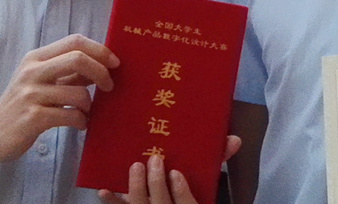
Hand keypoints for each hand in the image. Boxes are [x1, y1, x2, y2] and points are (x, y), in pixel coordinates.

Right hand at [0, 34, 117, 165]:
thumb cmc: (21, 105)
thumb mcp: (40, 81)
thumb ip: (66, 72)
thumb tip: (101, 63)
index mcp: (36, 58)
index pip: (74, 41)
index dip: (99, 49)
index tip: (115, 63)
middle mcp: (32, 71)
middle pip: (78, 59)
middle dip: (102, 72)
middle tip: (110, 86)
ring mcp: (31, 94)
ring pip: (78, 92)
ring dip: (89, 105)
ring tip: (85, 113)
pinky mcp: (33, 117)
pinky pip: (71, 115)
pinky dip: (82, 121)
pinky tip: (79, 125)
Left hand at [98, 137, 240, 203]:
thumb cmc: (186, 190)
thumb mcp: (206, 181)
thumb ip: (218, 160)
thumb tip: (234, 139)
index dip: (181, 192)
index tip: (175, 173)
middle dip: (156, 185)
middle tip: (153, 160)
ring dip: (136, 188)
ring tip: (135, 167)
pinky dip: (113, 201)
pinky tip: (104, 189)